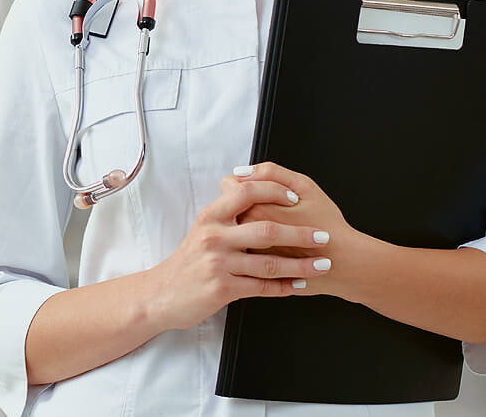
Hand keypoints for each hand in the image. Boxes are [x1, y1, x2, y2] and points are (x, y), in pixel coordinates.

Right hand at [147, 171, 333, 330]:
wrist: (163, 293)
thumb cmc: (188, 262)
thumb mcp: (202, 230)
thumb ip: (227, 214)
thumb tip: (258, 195)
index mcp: (210, 216)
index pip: (246, 192)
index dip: (274, 192)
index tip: (296, 198)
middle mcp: (213, 236)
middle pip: (266, 229)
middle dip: (300, 233)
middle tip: (323, 236)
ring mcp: (218, 263)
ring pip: (269, 263)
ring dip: (301, 265)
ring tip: (321, 266)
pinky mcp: (223, 288)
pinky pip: (262, 287)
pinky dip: (285, 287)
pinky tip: (299, 286)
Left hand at [233, 161, 361, 296]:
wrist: (341, 264)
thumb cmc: (327, 225)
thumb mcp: (306, 186)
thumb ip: (271, 173)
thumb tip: (242, 171)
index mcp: (255, 210)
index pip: (229, 186)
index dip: (242, 182)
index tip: (256, 187)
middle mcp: (245, 234)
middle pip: (228, 208)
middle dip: (243, 204)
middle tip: (267, 207)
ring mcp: (248, 255)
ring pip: (234, 231)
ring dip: (244, 225)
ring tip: (270, 225)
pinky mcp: (254, 271)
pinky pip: (243, 251)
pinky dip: (252, 244)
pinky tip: (272, 243)